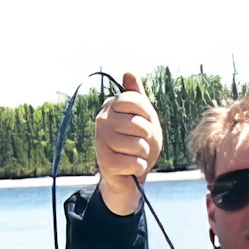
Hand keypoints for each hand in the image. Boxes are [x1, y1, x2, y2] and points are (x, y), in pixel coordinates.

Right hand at [94, 72, 162, 215]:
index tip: (142, 125)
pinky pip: (136, 162)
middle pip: (140, 125)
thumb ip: (136, 96)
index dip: (148, 116)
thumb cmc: (137, 143)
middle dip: (148, 139)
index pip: (137, 101)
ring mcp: (101, 141)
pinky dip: (140, 167)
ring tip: (135, 156)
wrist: (128, 175)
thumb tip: (128, 72)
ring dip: (144, 154)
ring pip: (139, 145)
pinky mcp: (105, 162)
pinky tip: (132, 167)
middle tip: (140, 144)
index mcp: (111, 107)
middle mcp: (102, 121)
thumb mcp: (143, 117)